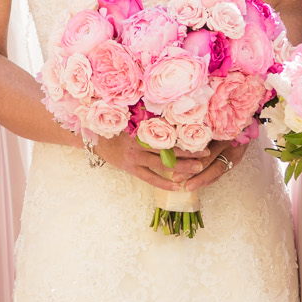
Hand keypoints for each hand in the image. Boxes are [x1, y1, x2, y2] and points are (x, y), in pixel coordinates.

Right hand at [91, 135, 242, 192]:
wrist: (95, 139)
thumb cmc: (116, 128)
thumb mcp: (133, 121)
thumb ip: (151, 121)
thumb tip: (172, 115)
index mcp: (143, 129)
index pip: (168, 133)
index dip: (185, 135)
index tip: (201, 135)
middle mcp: (141, 143)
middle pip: (169, 149)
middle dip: (189, 151)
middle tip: (207, 152)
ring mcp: (136, 158)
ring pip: (163, 163)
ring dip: (182, 166)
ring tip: (198, 168)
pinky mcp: (131, 169)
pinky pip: (150, 178)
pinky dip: (164, 183)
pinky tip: (176, 186)